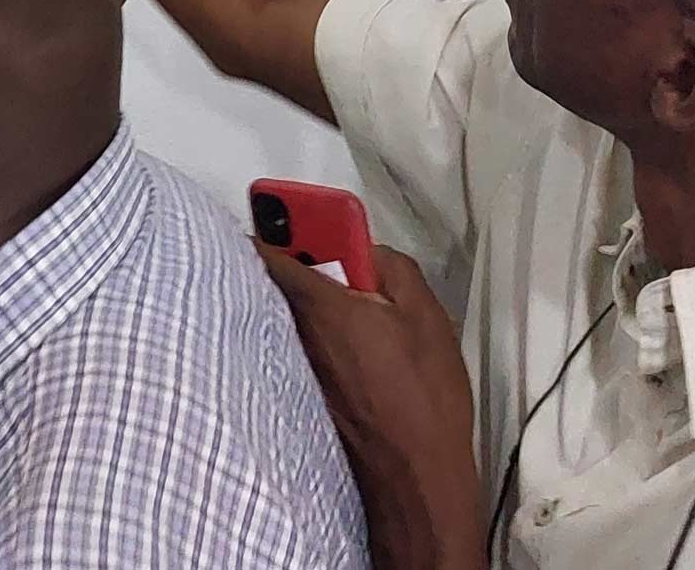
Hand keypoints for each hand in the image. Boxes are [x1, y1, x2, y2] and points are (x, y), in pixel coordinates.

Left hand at [258, 243, 482, 569]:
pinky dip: (311, 334)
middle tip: (325, 255)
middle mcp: (297, 334)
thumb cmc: (425, 392)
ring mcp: (298, 367)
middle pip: (273, 282)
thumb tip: (367, 250)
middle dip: (291, 260)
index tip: (281, 215)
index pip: (268, 253)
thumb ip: (393, 267)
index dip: (269, 228)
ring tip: (345, 303)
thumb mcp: (426, 315)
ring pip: (284, 315)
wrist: (416, 478)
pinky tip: (349, 349)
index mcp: (321, 305)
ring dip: (302, 300)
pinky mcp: (307, 393)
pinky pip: (297, 345)